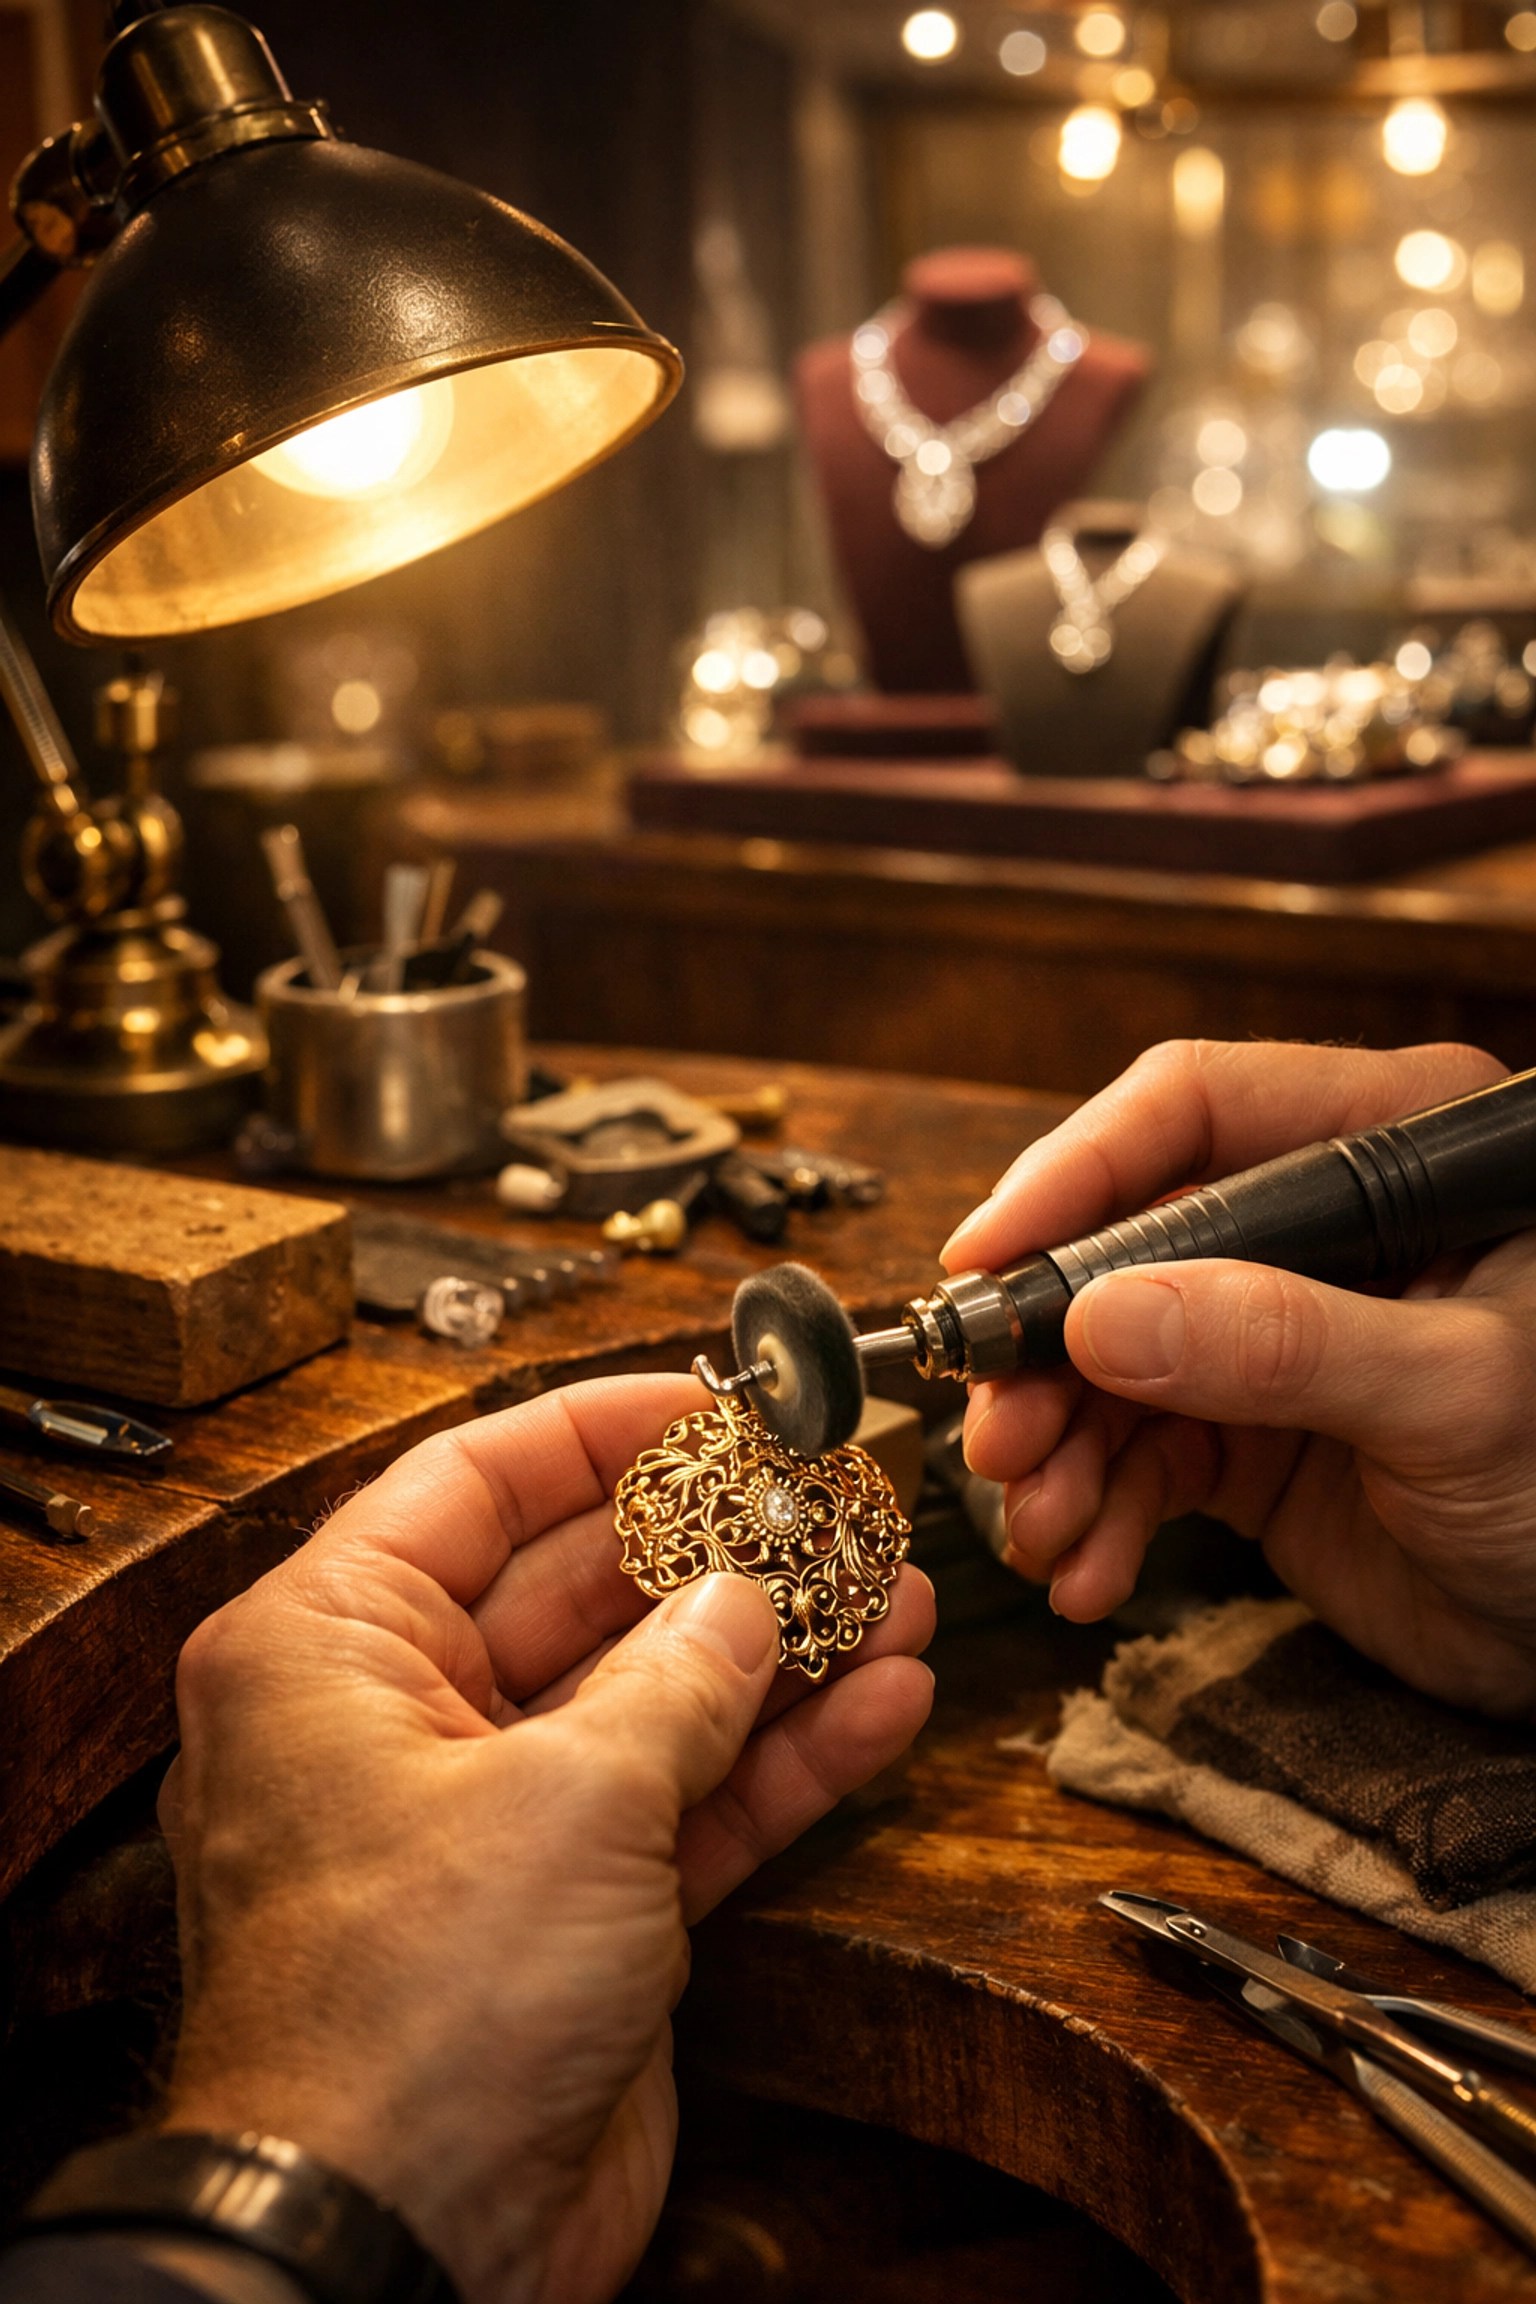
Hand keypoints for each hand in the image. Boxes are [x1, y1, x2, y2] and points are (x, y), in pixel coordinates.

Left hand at [157, 1374, 933, 2303]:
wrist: (405, 2250)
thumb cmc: (404, 2016)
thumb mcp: (567, 1797)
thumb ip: (679, 1679)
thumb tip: (746, 1598)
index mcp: (330, 1649)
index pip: (475, 1482)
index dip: (602, 1429)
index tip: (715, 1399)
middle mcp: (401, 1720)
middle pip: (581, 1584)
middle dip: (718, 1544)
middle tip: (831, 1496)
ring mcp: (494, 1819)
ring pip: (653, 1694)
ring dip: (777, 1647)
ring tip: (893, 1587)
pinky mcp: (571, 1913)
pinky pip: (687, 1800)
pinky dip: (780, 1758)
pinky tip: (880, 1703)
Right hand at [944, 1037, 1535, 1718]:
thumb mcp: (1454, 1398)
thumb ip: (1286, 1345)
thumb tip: (1102, 1316)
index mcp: (1394, 1147)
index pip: (1197, 1109)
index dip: (1077, 1170)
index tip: (986, 1256)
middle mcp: (1319, 1224)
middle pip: (1123, 1242)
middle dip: (1048, 1349)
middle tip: (998, 1434)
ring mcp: (1274, 1328)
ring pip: (1110, 1358)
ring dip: (1060, 1449)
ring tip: (1042, 1529)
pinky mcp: (1248, 1431)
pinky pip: (1137, 1452)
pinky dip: (1099, 1513)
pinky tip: (1089, 1574)